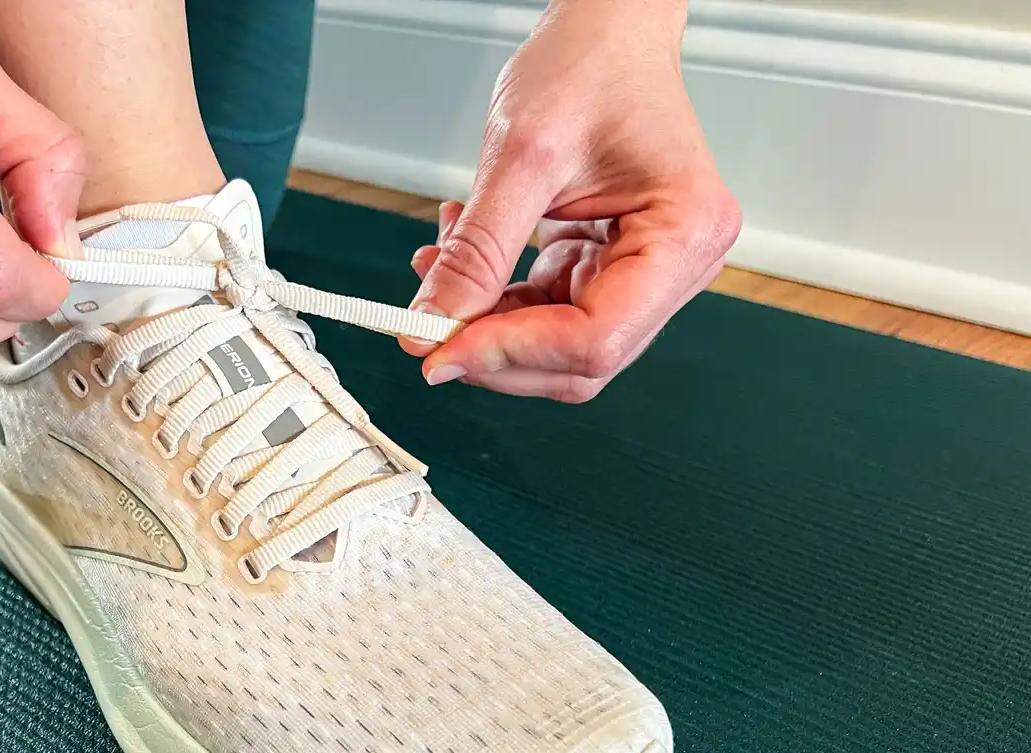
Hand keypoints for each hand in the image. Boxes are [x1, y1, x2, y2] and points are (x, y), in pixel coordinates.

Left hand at [405, 0, 739, 400]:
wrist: (605, 31)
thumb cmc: (593, 65)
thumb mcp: (522, 156)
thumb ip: (477, 250)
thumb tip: (435, 321)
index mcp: (686, 233)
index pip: (597, 337)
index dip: (512, 353)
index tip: (442, 349)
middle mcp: (678, 262)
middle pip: (580, 358)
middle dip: (496, 348)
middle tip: (427, 328)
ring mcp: (644, 269)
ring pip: (557, 344)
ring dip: (487, 322)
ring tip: (441, 264)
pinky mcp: (607, 265)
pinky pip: (546, 312)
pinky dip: (495, 299)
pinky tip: (461, 260)